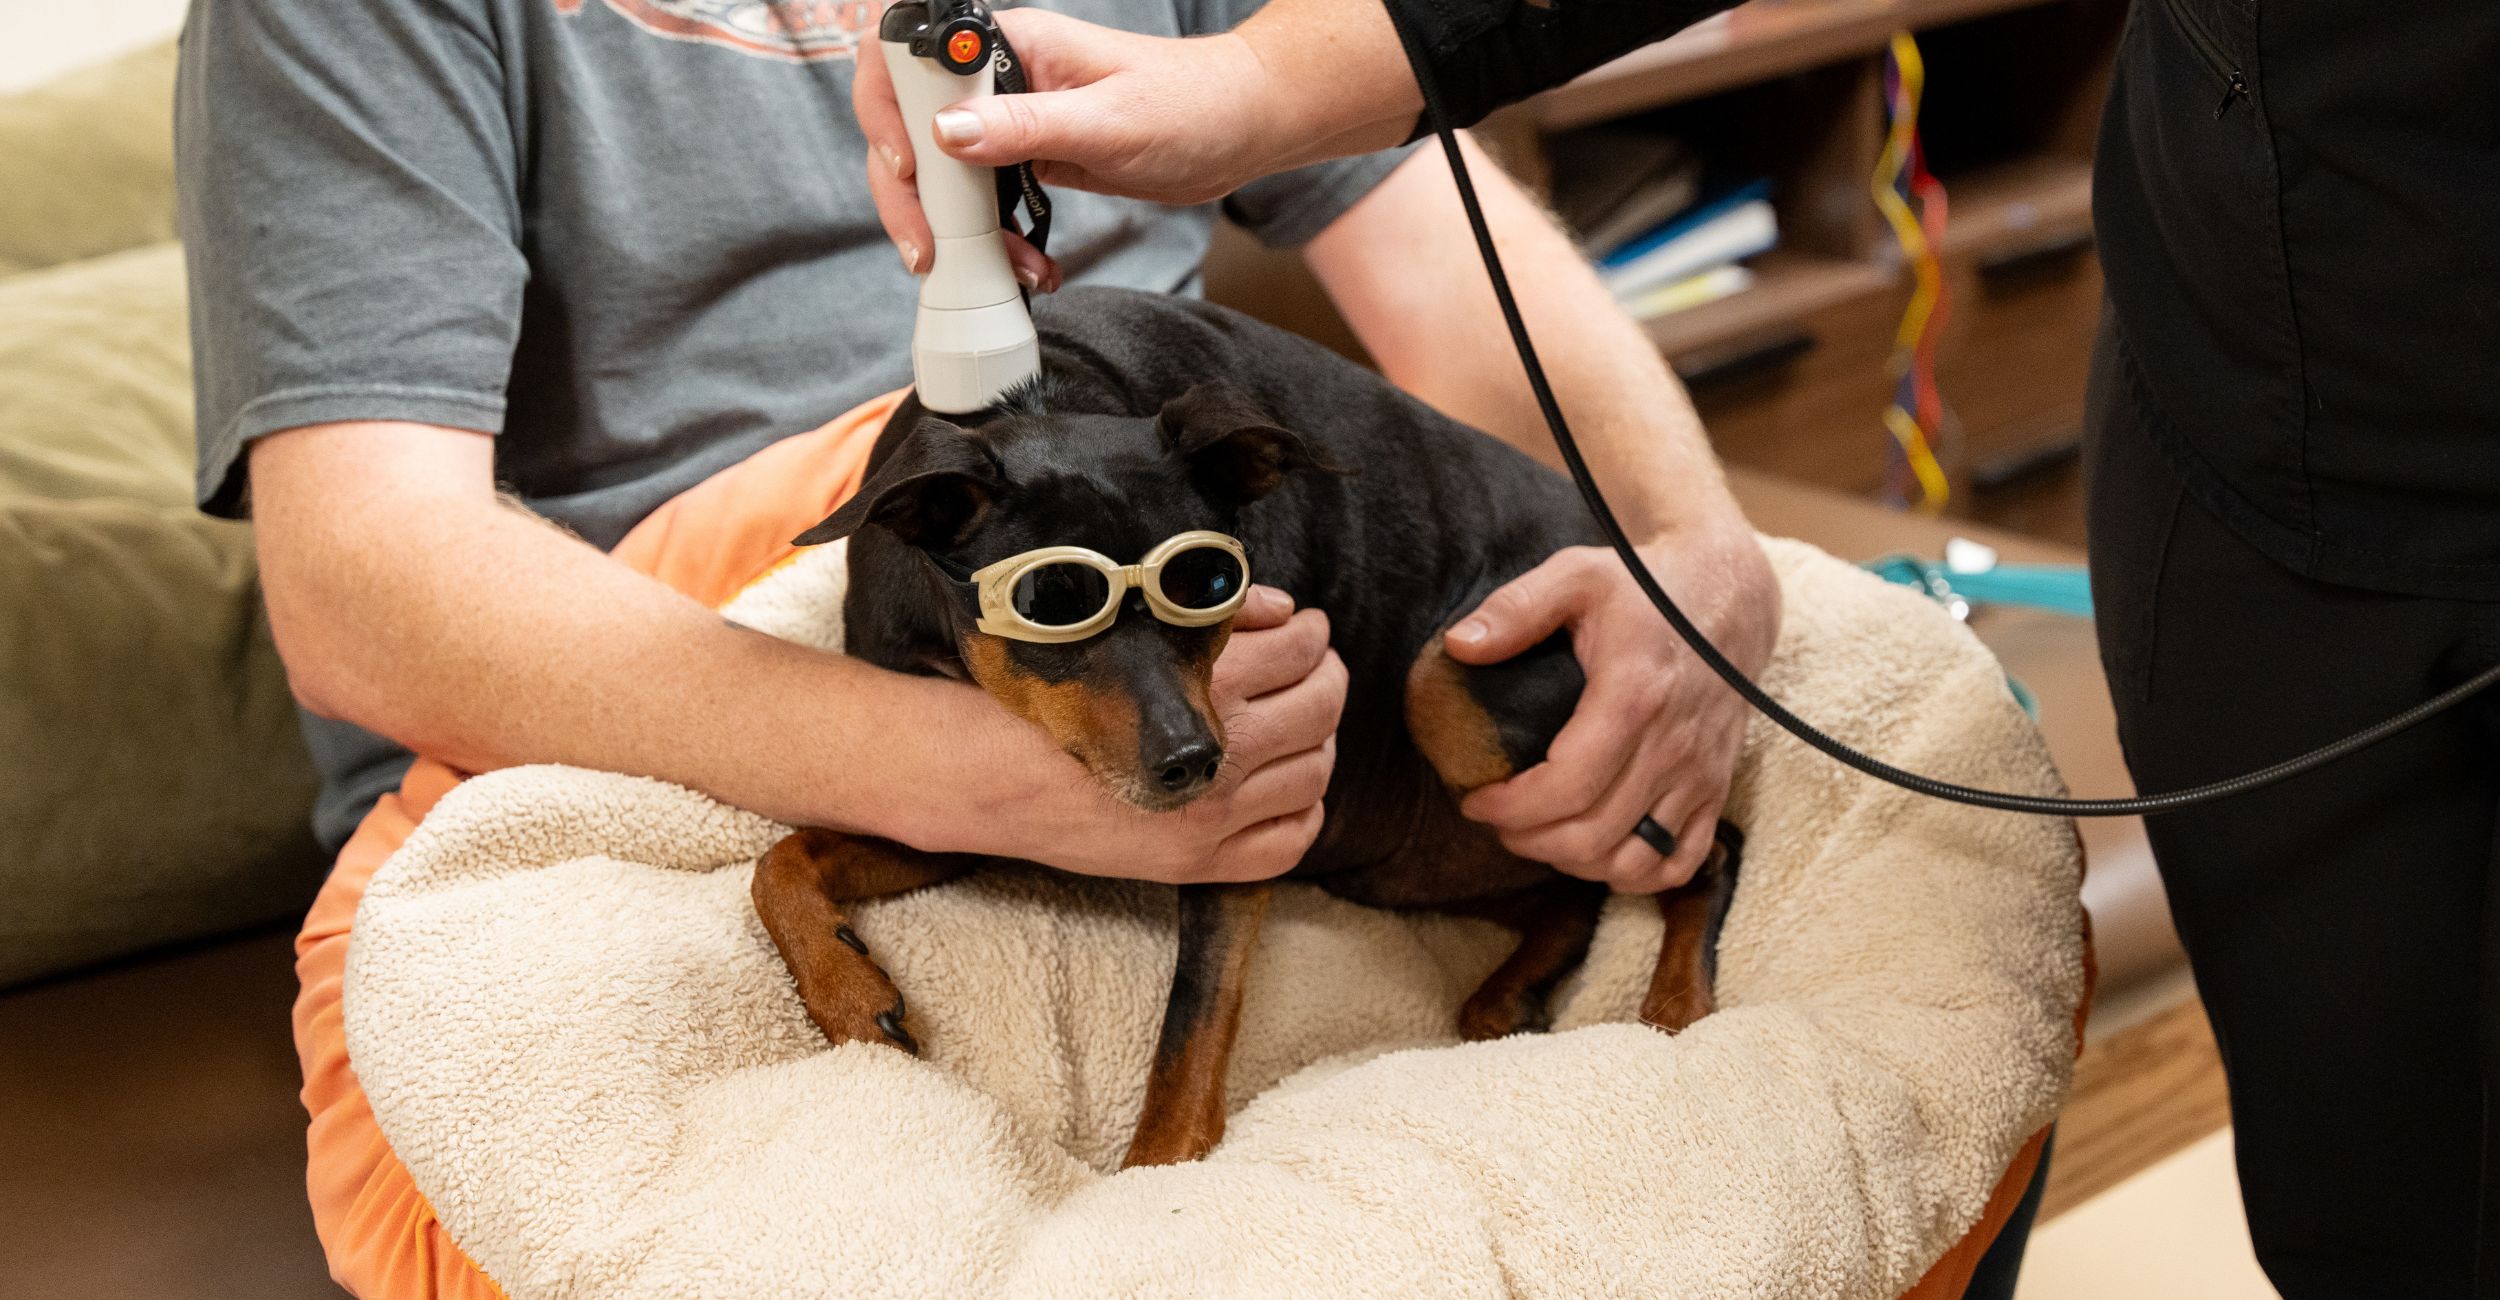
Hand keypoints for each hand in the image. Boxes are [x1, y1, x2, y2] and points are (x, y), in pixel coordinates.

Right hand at [852, 4, 1413, 279]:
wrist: (1238, 129)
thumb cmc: (1190, 104)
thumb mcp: (1109, 121)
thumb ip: (1026, 126)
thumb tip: (944, 134)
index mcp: (1012, 45)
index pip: (911, 59)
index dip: (888, 111)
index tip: (908, 166)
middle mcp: (998, 79)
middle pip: (908, 124)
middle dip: (910, 191)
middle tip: (927, 248)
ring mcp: (1008, 120)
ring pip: (941, 172)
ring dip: (955, 228)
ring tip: (1002, 266)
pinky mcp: (1026, 158)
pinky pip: (982, 201)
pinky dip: (993, 240)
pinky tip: (1026, 265)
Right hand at [958, 585, 1346, 882]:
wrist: (989, 777)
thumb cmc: (1050, 699)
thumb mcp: (1125, 640)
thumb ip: (1214, 621)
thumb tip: (1283, 610)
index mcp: (1197, 690)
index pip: (1296, 649)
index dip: (1310, 631)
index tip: (1304, 626)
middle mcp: (1215, 757)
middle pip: (1319, 707)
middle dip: (1327, 675)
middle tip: (1315, 664)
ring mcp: (1210, 819)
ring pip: (1315, 772)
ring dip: (1322, 738)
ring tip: (1302, 719)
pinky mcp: (1197, 863)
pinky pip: (1290, 841)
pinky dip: (1305, 809)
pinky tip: (1289, 785)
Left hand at [1449, 524, 1778, 892]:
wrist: (1730, 597)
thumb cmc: (1646, 588)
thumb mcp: (1576, 576)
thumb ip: (1515, 608)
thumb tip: (1458, 646)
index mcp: (1634, 696)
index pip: (1567, 786)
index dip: (1512, 808)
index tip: (1475, 800)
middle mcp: (1674, 745)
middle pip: (1593, 834)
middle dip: (1530, 840)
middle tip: (1497, 820)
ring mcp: (1701, 773)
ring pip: (1633, 860)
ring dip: (1575, 863)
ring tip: (1538, 835)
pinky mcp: (1717, 789)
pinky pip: (1679, 862)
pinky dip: (1633, 874)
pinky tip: (1596, 851)